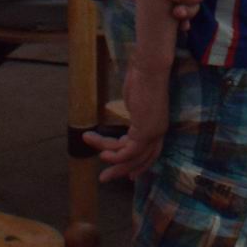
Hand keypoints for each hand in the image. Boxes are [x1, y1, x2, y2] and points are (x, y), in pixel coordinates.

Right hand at [90, 62, 169, 182]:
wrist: (149, 67)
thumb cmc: (143, 77)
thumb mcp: (136, 100)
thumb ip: (134, 114)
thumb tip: (129, 116)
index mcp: (158, 125)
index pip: (149, 154)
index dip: (137, 165)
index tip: (127, 175)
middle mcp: (159, 132)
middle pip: (140, 160)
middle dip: (120, 170)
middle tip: (104, 179)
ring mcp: (153, 133)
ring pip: (129, 155)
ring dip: (107, 154)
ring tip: (87, 142)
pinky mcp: (145, 131)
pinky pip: (127, 150)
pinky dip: (114, 155)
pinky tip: (101, 154)